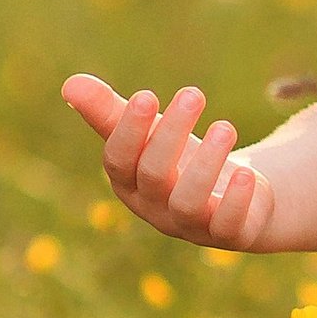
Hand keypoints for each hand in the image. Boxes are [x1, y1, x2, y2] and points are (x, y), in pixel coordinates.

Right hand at [62, 75, 277, 249]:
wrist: (233, 195)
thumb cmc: (179, 159)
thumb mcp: (149, 133)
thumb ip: (111, 112)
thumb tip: (69, 83)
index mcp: (129, 183)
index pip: (118, 161)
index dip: (129, 131)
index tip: (147, 95)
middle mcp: (154, 208)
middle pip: (154, 175)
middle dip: (171, 134)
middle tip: (193, 94)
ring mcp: (190, 225)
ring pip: (188, 202)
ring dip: (207, 164)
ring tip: (226, 126)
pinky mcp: (228, 234)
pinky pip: (227, 225)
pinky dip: (235, 200)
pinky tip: (246, 173)